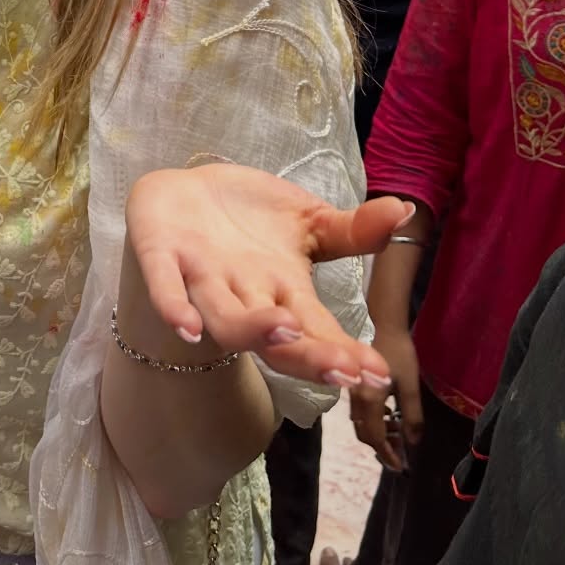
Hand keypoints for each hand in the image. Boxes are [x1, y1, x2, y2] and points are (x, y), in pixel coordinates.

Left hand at [125, 164, 406, 387]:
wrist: (182, 190)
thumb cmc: (248, 216)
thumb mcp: (306, 219)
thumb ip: (352, 230)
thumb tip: (402, 212)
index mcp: (283, 289)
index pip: (318, 328)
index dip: (344, 352)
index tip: (376, 374)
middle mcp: (245, 293)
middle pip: (276, 338)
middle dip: (308, 354)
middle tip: (342, 370)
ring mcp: (202, 277)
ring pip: (226, 319)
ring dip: (252, 329)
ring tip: (284, 329)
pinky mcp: (162, 253)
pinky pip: (165, 285)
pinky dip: (174, 306)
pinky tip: (188, 329)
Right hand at [351, 324, 422, 470]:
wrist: (383, 321)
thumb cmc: (399, 352)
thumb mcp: (410, 387)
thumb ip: (412, 417)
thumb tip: (413, 444)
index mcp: (368, 401)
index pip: (375, 438)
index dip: (388, 455)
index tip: (401, 467)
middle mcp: (355, 399)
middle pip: (365, 434)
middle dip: (383, 447)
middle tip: (401, 452)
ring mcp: (351, 391)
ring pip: (361, 423)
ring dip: (379, 433)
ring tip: (399, 432)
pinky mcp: (353, 385)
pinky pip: (360, 412)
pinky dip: (374, 420)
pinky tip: (390, 414)